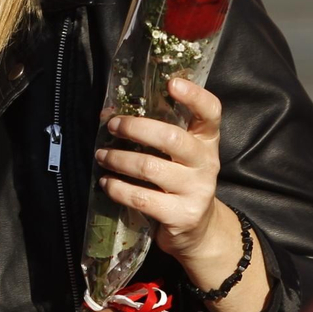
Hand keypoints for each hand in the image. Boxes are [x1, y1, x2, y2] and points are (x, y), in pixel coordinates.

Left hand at [95, 78, 268, 311]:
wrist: (197, 228)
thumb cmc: (179, 179)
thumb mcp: (178, 153)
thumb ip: (155, 131)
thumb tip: (108, 112)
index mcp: (207, 140)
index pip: (210, 112)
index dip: (194, 96)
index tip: (172, 83)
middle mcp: (206, 162)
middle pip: (172, 138)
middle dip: (136, 128)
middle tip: (113, 126)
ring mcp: (197, 190)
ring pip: (150, 168)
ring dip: (118, 159)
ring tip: (101, 156)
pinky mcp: (182, 215)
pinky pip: (142, 198)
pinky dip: (118, 189)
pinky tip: (107, 183)